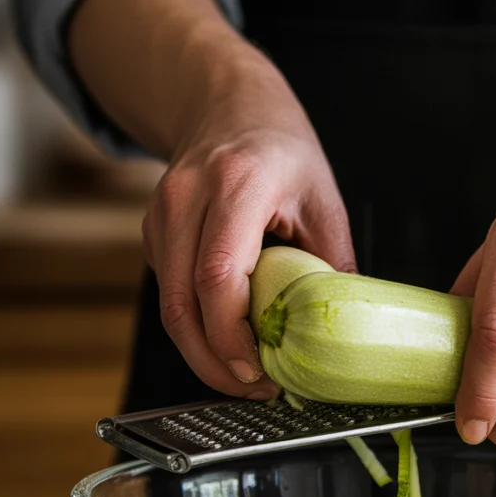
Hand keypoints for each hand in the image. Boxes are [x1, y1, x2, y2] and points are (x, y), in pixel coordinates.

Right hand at [142, 55, 354, 396]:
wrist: (228, 106)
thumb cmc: (282, 151)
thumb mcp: (324, 200)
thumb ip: (333, 265)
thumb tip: (343, 332)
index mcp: (237, 185)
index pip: (218, 275)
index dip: (231, 336)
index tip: (258, 371)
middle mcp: (187, 198)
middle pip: (181, 305)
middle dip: (214, 363)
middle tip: (254, 390)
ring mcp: (161, 215)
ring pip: (169, 308)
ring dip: (203, 354)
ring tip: (246, 377)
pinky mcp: (152, 233)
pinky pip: (169, 296)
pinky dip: (196, 330)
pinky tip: (228, 345)